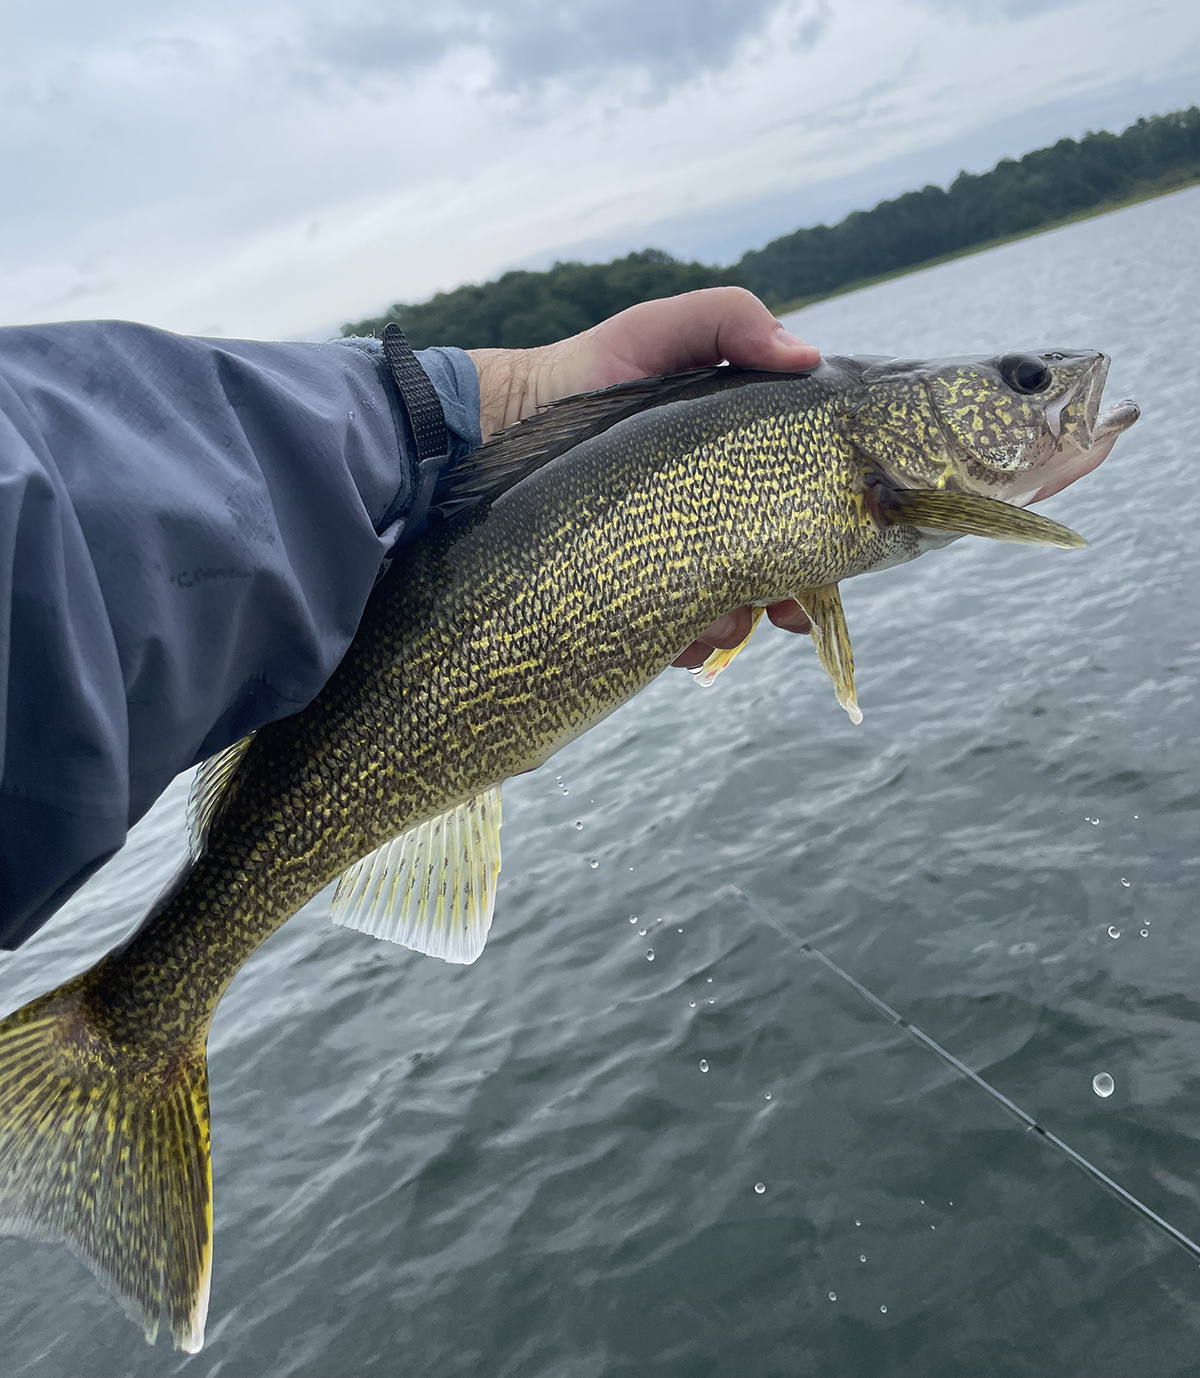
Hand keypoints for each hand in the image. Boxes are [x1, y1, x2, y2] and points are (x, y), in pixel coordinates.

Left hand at [467, 287, 819, 666]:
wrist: (506, 426)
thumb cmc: (590, 371)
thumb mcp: (659, 329)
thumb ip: (732, 321)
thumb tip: (807, 356)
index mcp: (739, 463)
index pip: (803, 503)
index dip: (828, 533)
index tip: (835, 559)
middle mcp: (714, 513)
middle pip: (778, 567)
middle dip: (790, 596)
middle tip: (784, 609)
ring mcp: (674, 558)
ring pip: (730, 611)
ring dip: (736, 623)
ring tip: (716, 619)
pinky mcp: (633, 594)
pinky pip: (674, 637)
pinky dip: (686, 644)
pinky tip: (679, 634)